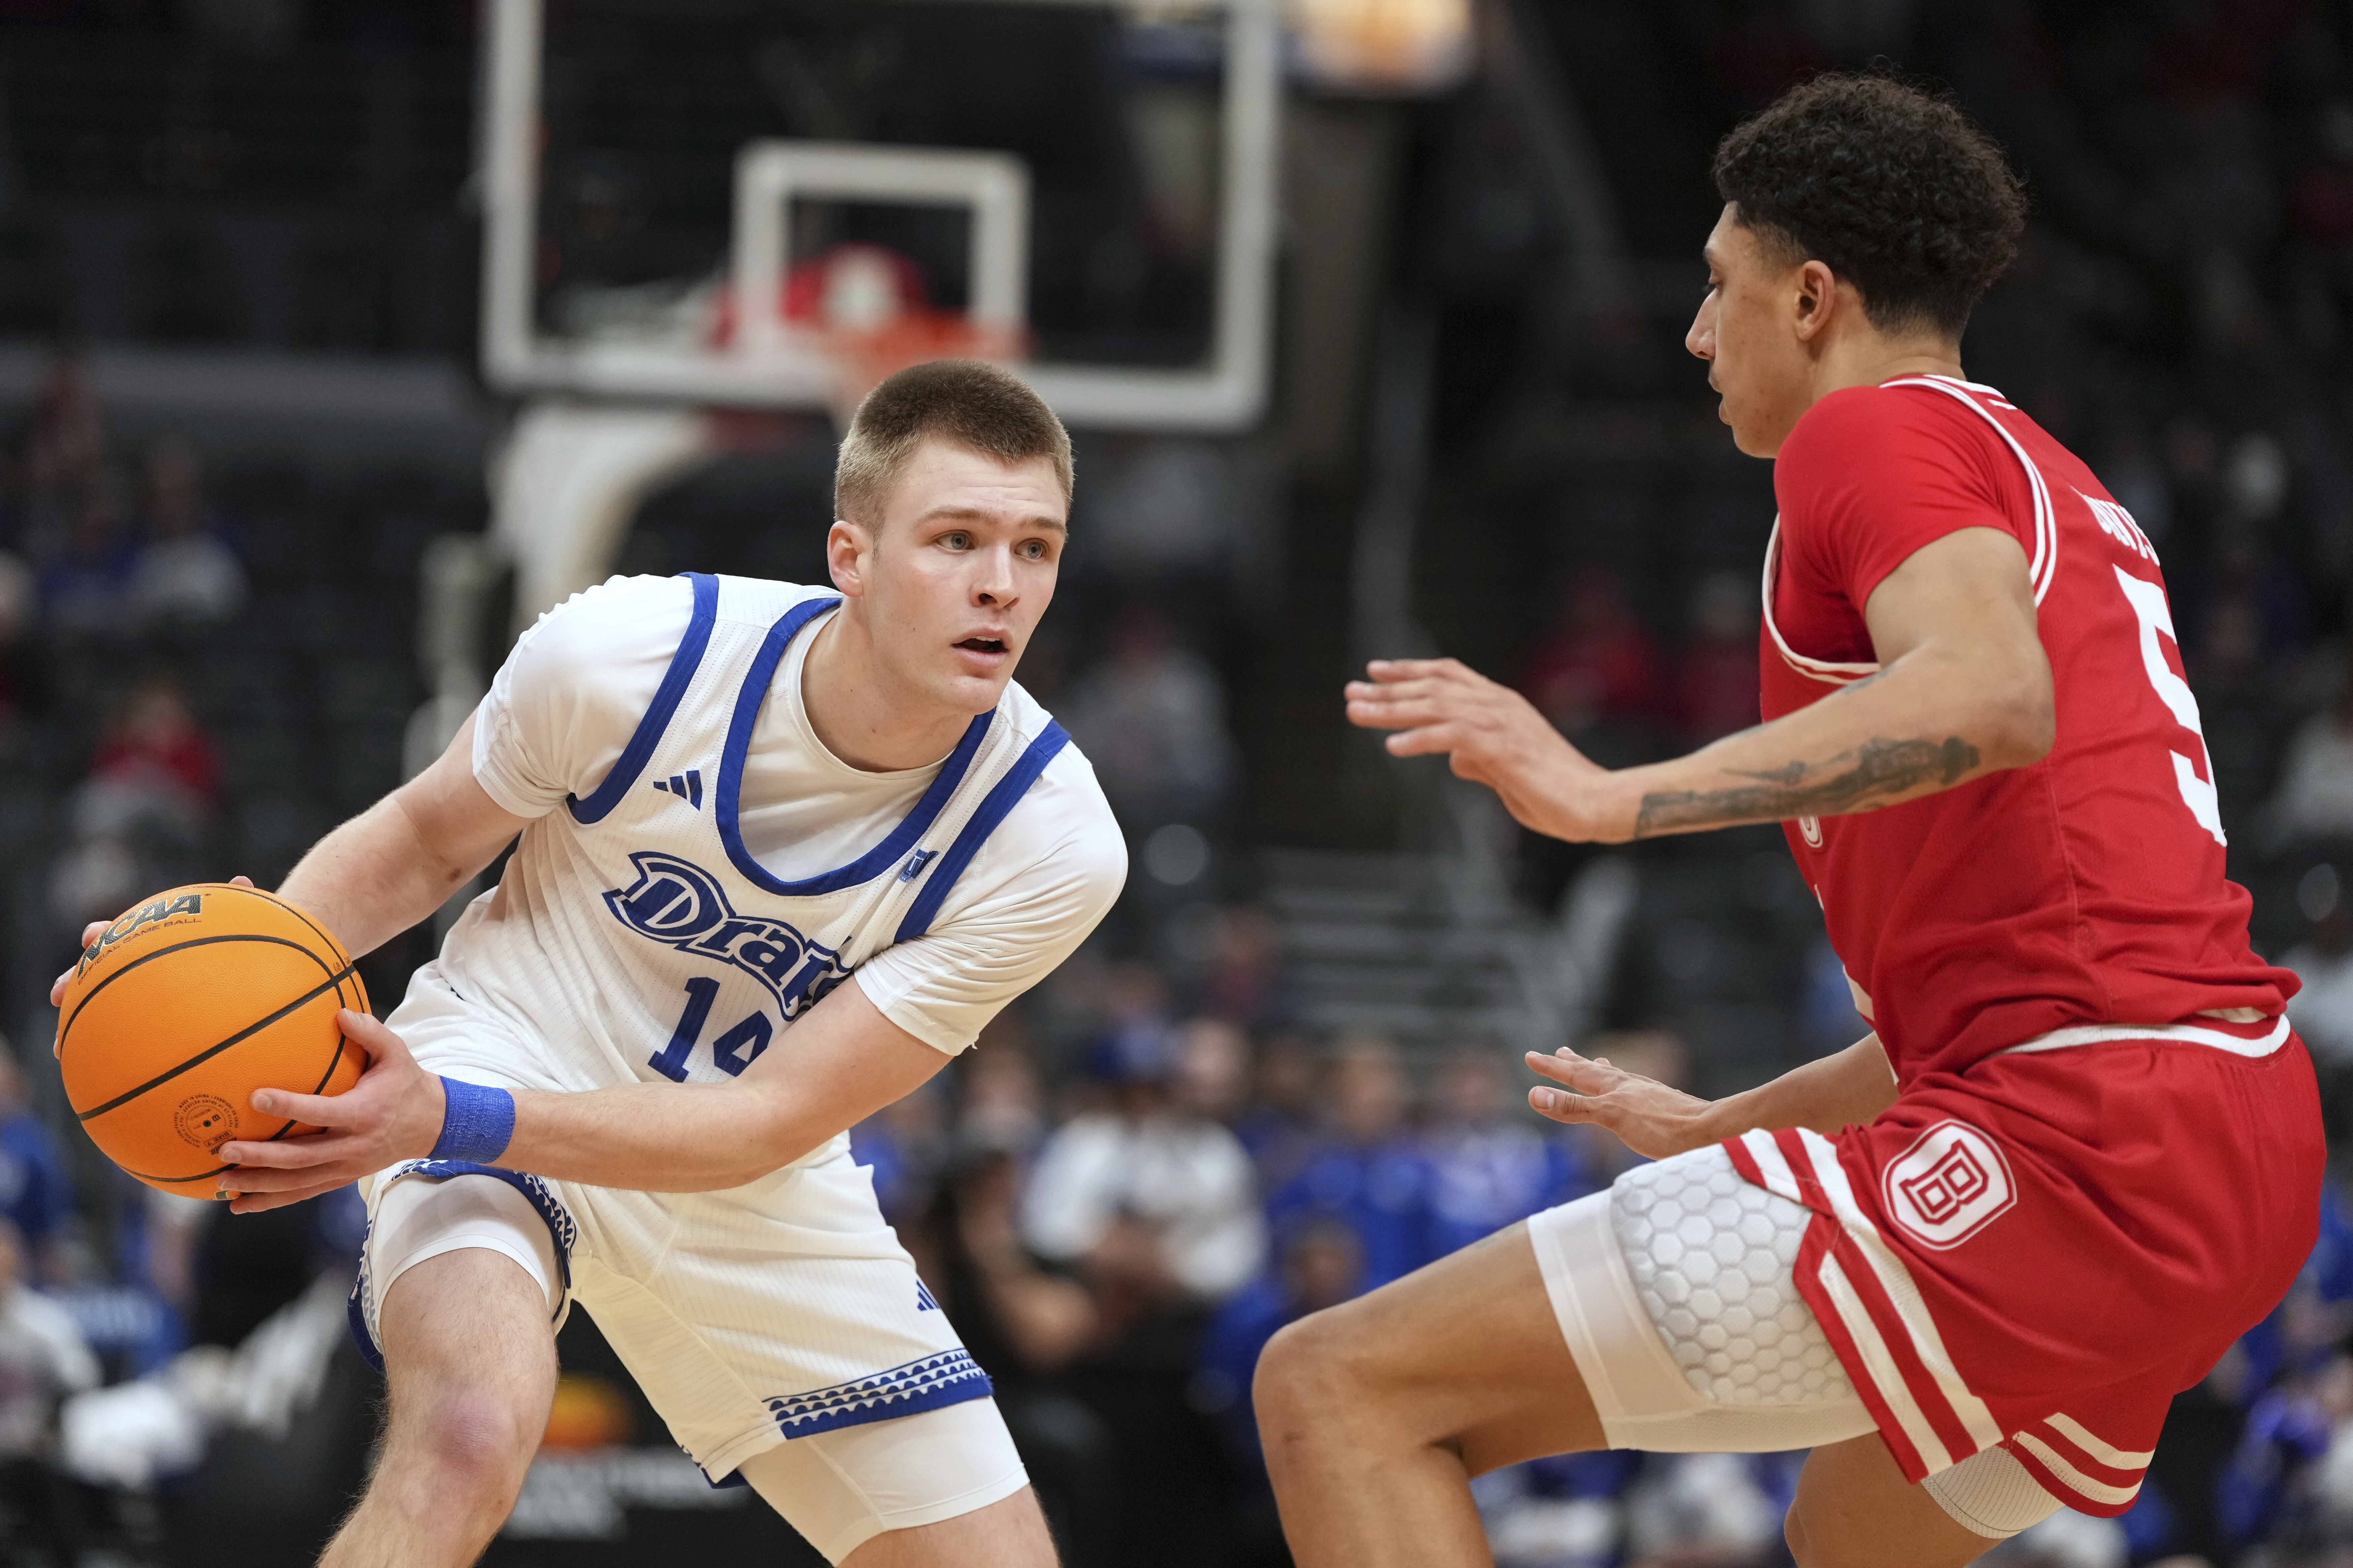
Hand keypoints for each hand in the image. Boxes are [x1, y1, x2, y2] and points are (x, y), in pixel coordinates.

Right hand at [53, 876, 256, 1052]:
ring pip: (96, 1006)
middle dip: (74, 980)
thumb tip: (241, 879)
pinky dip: (104, 1051)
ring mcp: (137, 994)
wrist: (241, 968)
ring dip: (76, 1023)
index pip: (118, 932)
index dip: (101, 934)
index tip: (92, 936)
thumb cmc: (237, 944)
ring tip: (58, 1045)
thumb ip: (238, 903)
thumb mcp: (239, 925)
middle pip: (95, 971)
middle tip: (60, 992)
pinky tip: (94, 1071)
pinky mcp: (144, 1021)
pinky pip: (119, 1036)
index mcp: (149, 939)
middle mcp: (136, 964)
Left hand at [213, 1010, 445, 1213]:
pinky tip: (241, 1204)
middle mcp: (352, 1147)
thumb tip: (340, 1013)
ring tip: (222, 1181)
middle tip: (225, 1149)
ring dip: (258, 1184)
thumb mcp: (397, 1053)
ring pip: (297, 1182)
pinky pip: (303, 1194)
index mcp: (363, 1114)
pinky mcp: (340, 1179)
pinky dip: (271, 1201)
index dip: (289, 1106)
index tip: (256, 1097)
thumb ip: (370, 1032)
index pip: (321, 1112)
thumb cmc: (405, 1083)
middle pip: (300, 1158)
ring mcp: (345, 1168)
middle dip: (260, 1157)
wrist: (430, 1123)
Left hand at [1344, 659, 1635, 842]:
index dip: (1411, 671)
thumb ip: (1480, 761)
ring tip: (1357, 712)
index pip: (1448, 676)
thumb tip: (1453, 759)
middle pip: (1433, 687)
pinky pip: (1454, 736)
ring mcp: (1503, 723)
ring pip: (1436, 706)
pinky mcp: (1504, 748)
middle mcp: (1500, 705)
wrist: (1596, 803)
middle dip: (1388, 690)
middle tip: (1350, 692)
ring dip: (1393, 710)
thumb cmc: (1554, 792)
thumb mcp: (1506, 774)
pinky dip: (1421, 739)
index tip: (1375, 672)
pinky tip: (1393, 747)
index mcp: (1501, 704)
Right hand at [1524, 1047, 1719, 1160]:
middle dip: (1573, 1064)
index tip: (1531, 1056)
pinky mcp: (1662, 1105)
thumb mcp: (1611, 1118)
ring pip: (1616, 1078)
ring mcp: (1647, 1093)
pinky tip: (1633, 1089)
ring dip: (1599, 1071)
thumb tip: (1534, 1095)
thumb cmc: (1663, 1128)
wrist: (1711, 1132)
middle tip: (1559, 1051)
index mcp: (1613, 1087)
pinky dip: (1624, 1084)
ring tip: (1592, 1062)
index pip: (1575, 1075)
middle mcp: (1629, 1085)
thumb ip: (1573, 1107)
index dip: (1551, 1068)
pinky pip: (1634, 1088)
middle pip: (1594, 1071)